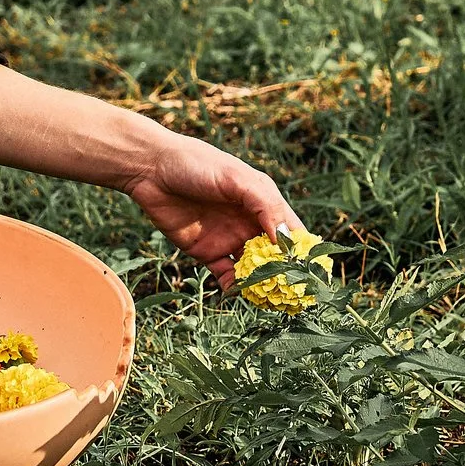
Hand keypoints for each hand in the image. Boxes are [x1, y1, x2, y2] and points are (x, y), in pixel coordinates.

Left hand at [115, 124, 304, 286]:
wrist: (151, 169)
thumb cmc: (196, 164)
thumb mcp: (235, 179)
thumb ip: (264, 205)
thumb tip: (287, 239)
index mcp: (263, 202)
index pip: (291, 231)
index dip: (303, 251)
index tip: (313, 273)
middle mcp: (249, 223)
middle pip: (275, 255)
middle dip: (284, 275)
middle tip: (293, 296)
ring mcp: (228, 238)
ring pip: (252, 269)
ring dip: (261, 285)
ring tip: (269, 301)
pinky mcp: (206, 251)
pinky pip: (225, 275)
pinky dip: (233, 287)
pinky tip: (238, 293)